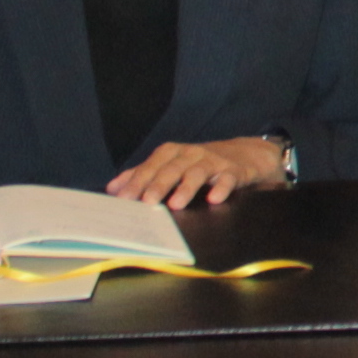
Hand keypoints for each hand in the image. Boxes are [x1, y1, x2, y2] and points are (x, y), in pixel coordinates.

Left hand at [109, 136, 288, 207]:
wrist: (244, 155)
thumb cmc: (199, 164)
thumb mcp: (170, 165)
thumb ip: (142, 175)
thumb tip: (112, 188)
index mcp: (172, 153)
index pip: (151, 166)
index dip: (137, 182)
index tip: (123, 199)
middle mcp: (191, 154)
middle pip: (171, 169)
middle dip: (158, 185)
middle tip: (147, 203)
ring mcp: (213, 161)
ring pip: (197, 173)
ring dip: (186, 187)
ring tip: (176, 204)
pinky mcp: (234, 171)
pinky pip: (228, 178)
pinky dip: (221, 187)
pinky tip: (214, 199)